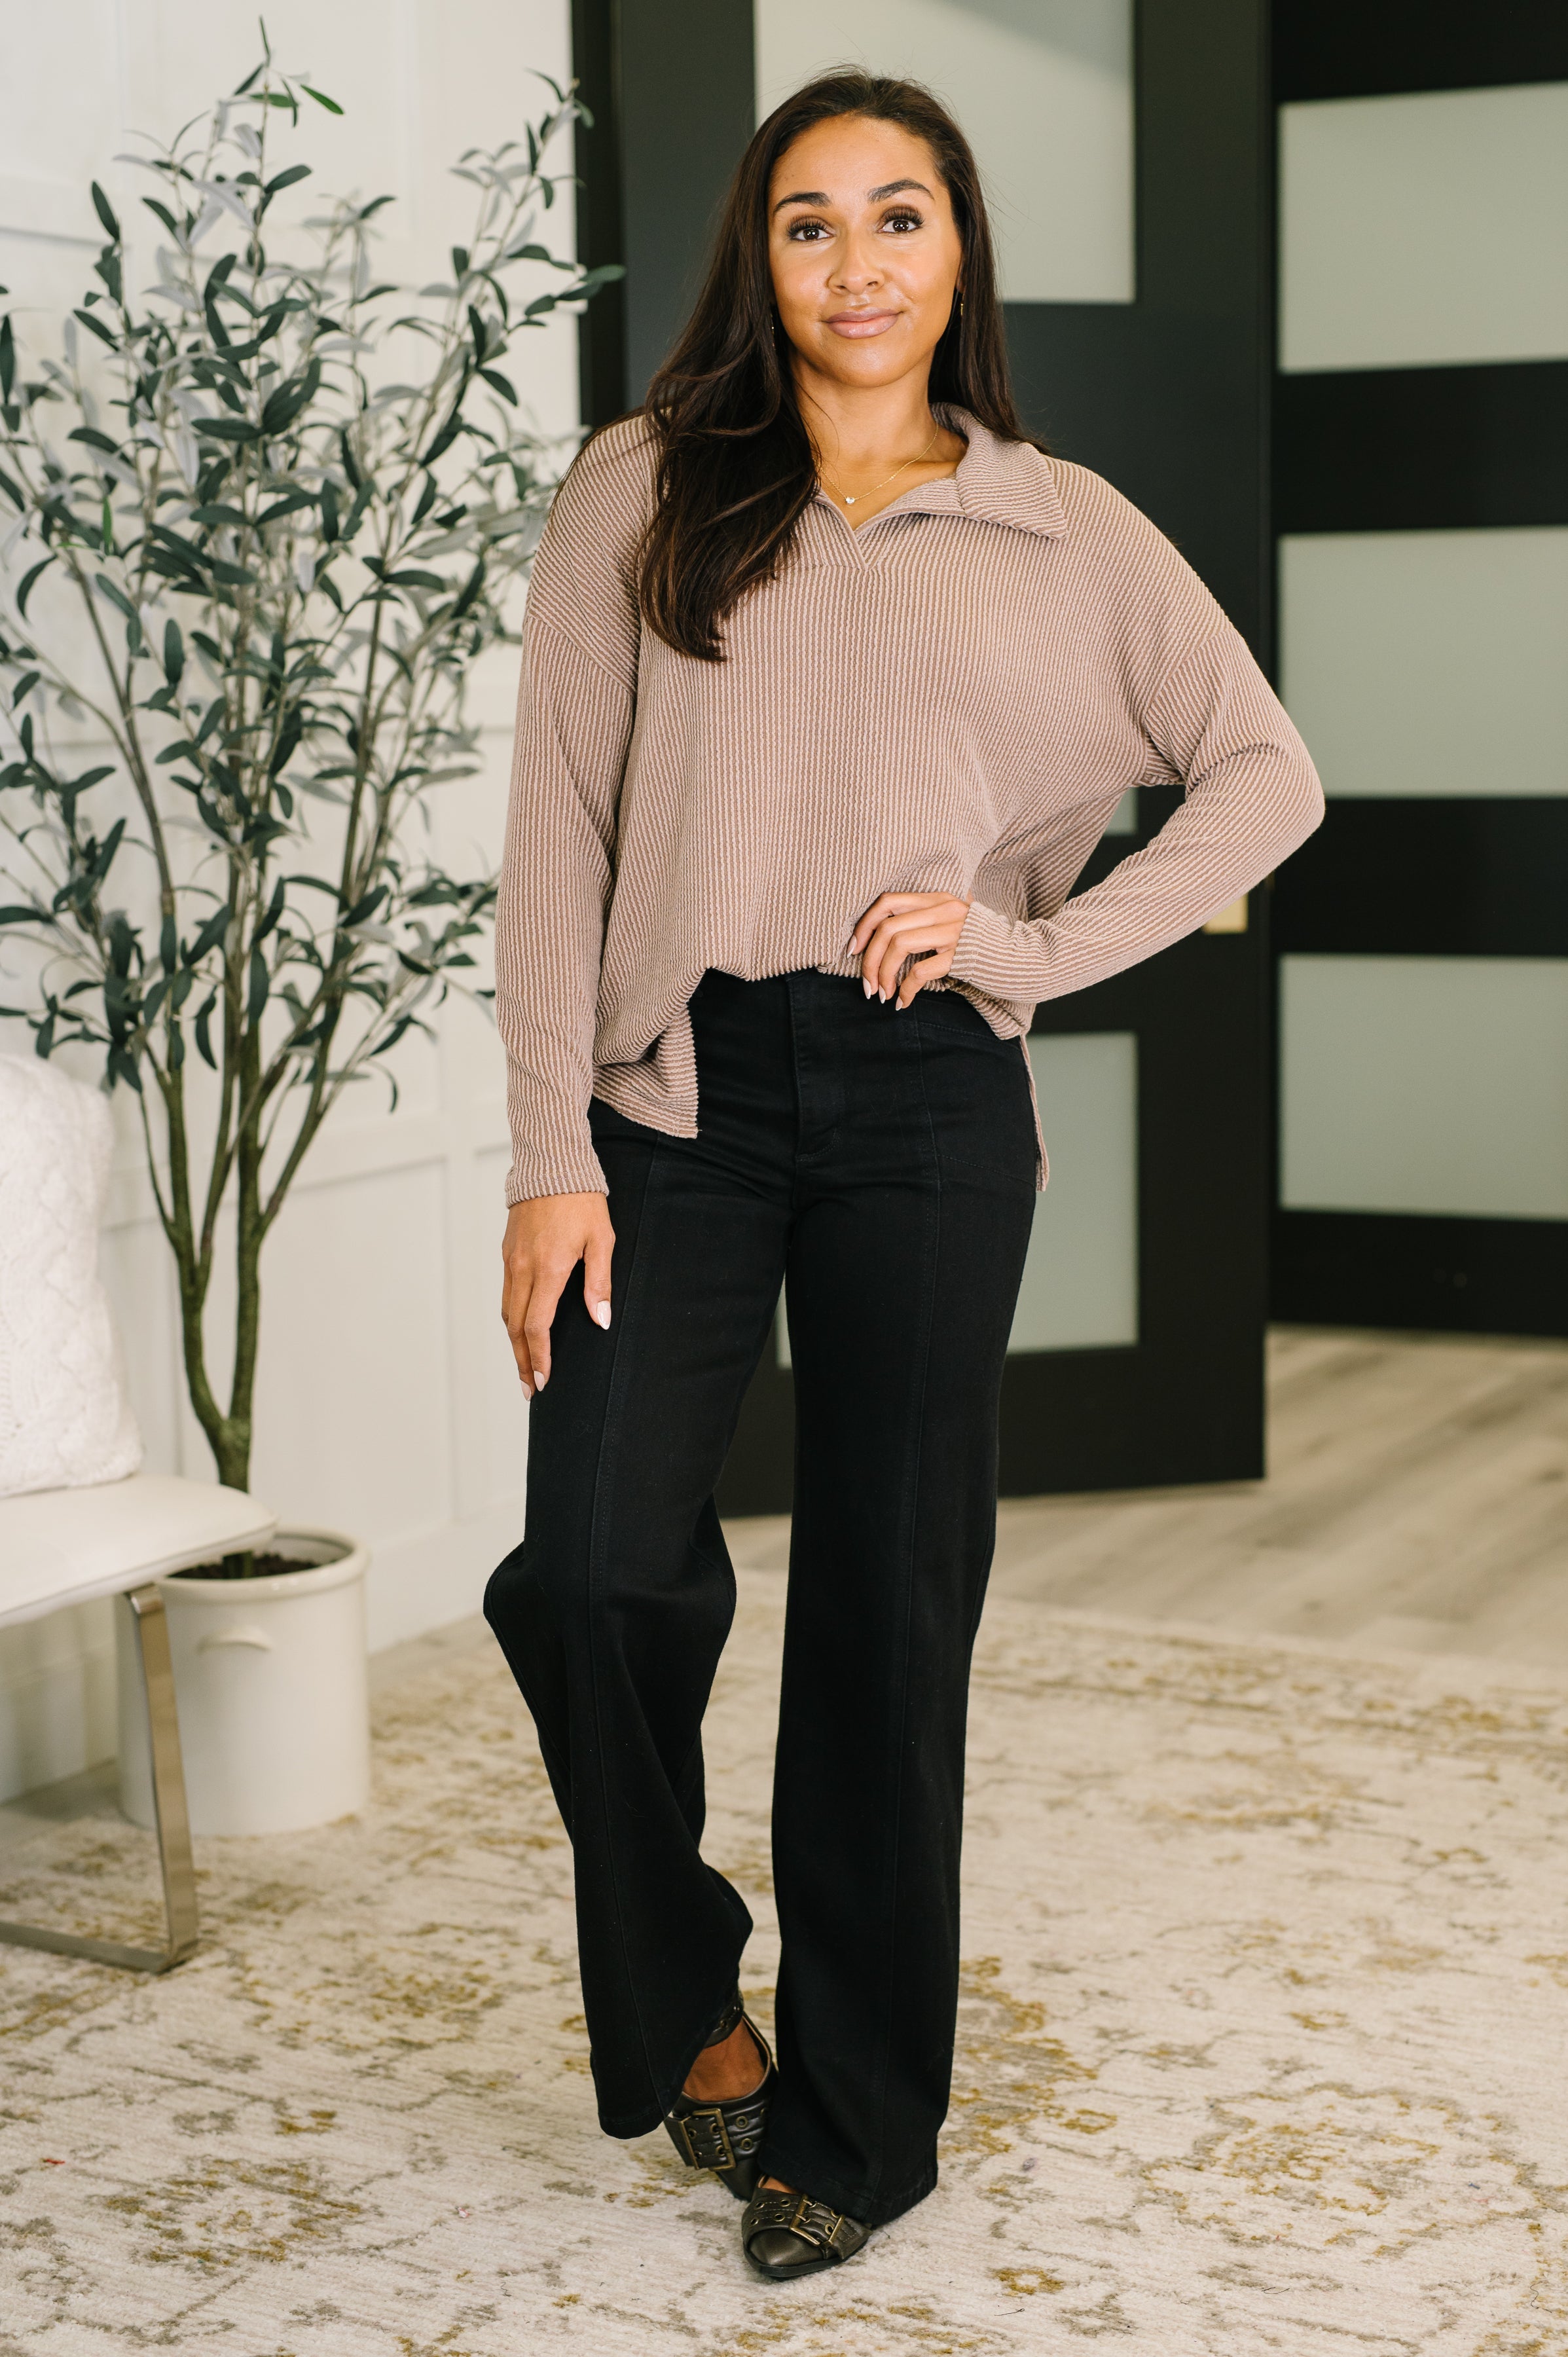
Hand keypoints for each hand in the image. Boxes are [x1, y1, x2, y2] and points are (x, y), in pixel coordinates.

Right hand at [501, 1192, 613, 1397]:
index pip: (537, 1326)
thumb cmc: (582, 1200)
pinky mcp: (507, 1252)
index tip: (542, 1380)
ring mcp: (511, 1260)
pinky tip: (521, 1329)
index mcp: (548, 1269)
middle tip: (529, 1387)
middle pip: (515, 1326)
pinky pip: (507, 1293)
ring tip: (524, 1365)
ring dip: (514, 1343)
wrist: (551, 1165)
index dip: (538, 1356)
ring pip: (507, 1311)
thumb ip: (599, 1283)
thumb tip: (599, 1320)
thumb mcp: (601, 1240)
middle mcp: (523, 1268)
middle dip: (522, 1360)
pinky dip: (511, 1318)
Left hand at [849, 891, 971, 1008]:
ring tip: (882, 994)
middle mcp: (943, 910)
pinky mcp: (960, 956)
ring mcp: (952, 931)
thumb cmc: (982, 945)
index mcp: (937, 899)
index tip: (853, 949)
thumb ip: (924, 923)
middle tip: (866, 985)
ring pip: (898, 946)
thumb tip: (882, 941)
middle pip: (887, 928)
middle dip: (868, 960)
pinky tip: (903, 1002)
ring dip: (882, 975)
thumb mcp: (952, 923)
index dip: (864, 925)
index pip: (887, 901)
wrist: (1022, 957)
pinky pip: (919, 971)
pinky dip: (905, 990)